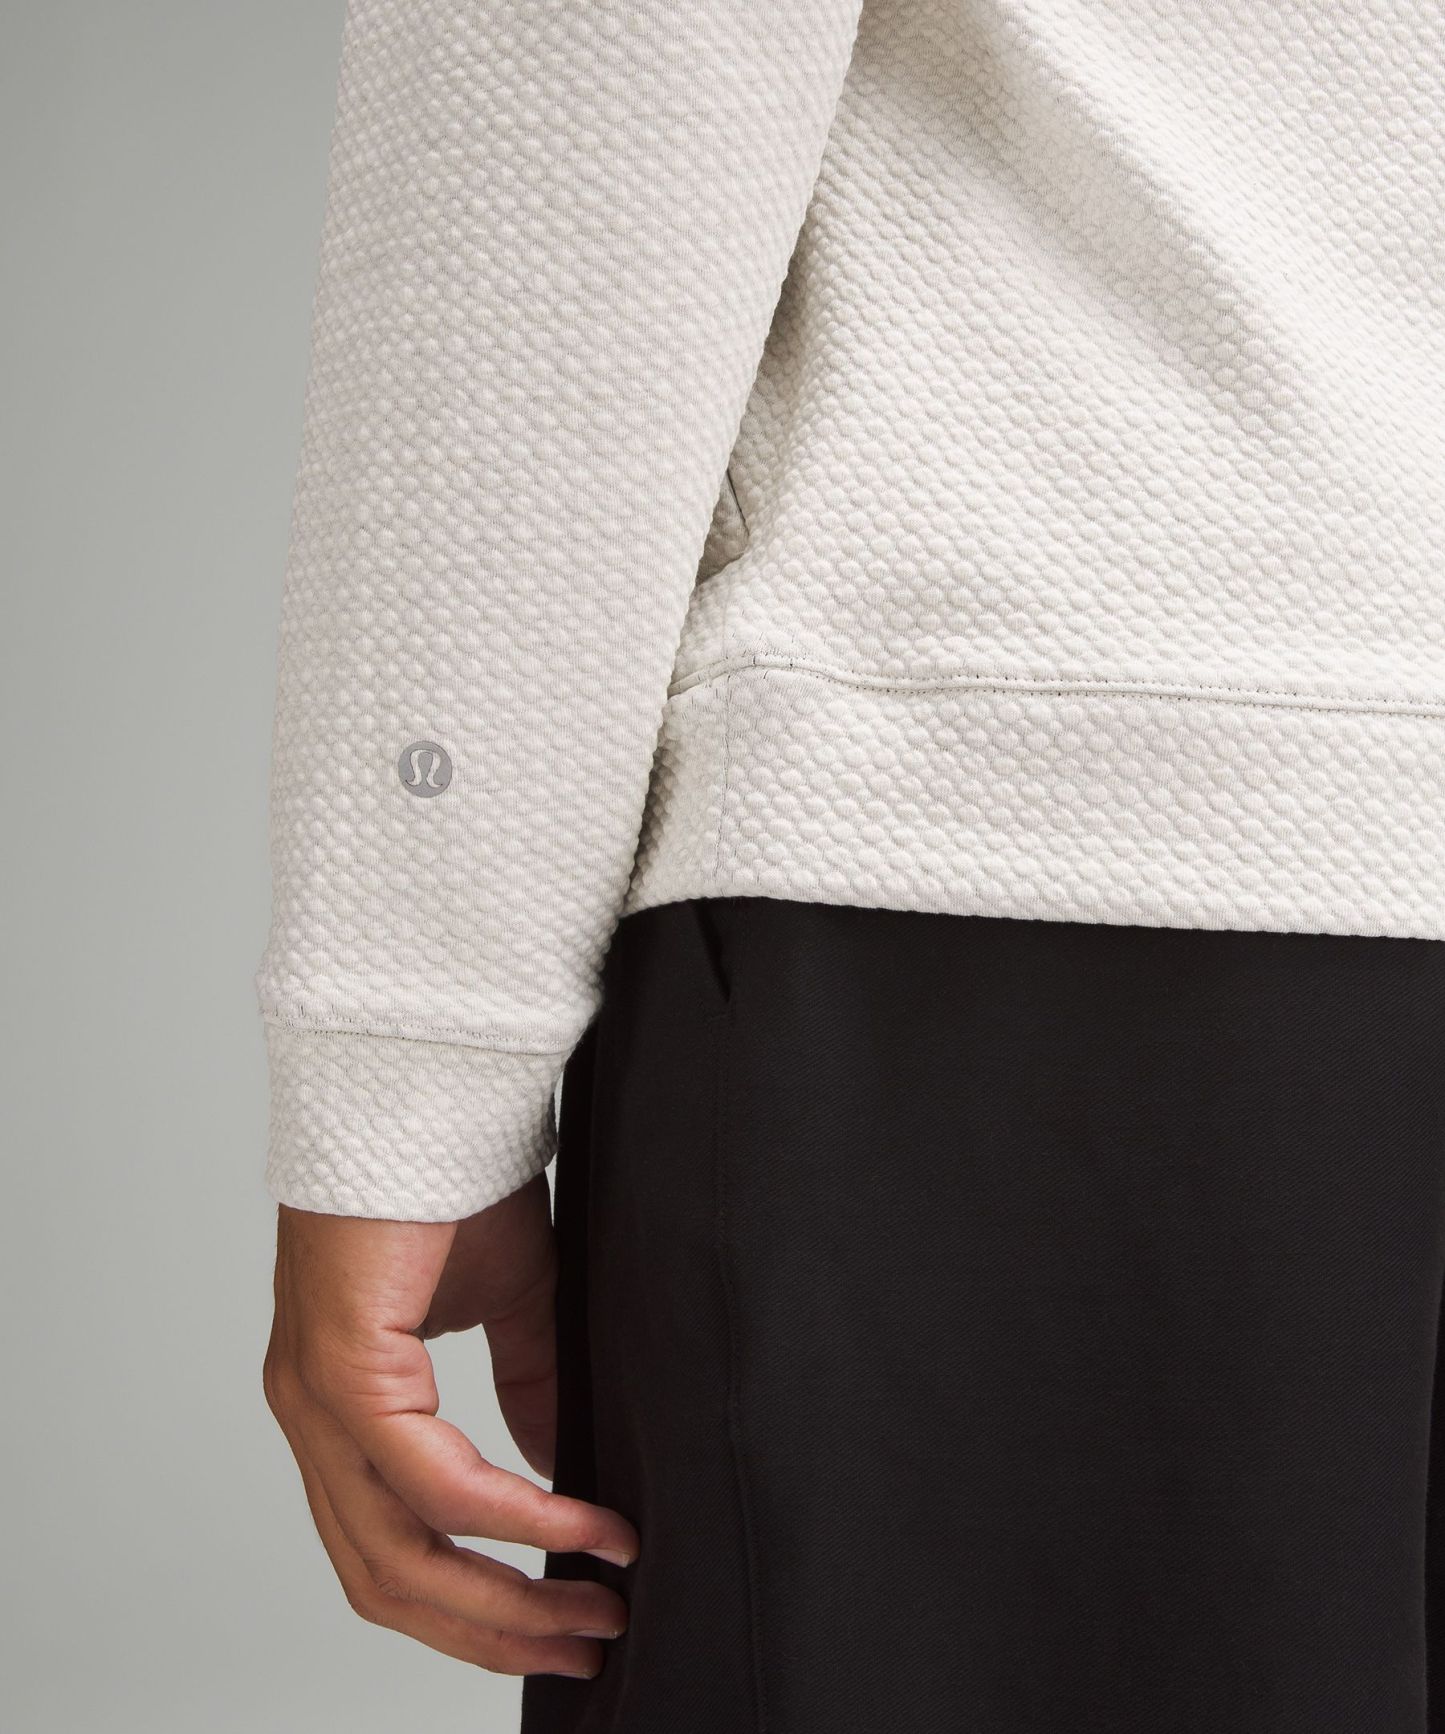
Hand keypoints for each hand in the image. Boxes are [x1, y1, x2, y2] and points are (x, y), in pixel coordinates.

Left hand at [263, 1178, 636, 1677]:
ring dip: (502, 1597)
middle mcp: (314, 1415)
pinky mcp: (342, 1368)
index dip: (476, 1602)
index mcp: (343, 1403)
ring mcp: (317, 1399)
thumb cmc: (455, 1179)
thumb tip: (558, 1480)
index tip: (567, 1616)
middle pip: (387, 1579)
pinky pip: (428, 1480)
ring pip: (396, 1553)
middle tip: (586, 1642)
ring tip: (592, 1606)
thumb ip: (528, 1393)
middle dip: (494, 1629)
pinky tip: (579, 1524)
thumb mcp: (510, 1304)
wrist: (430, 1086)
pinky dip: (511, 1517)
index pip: (389, 1546)